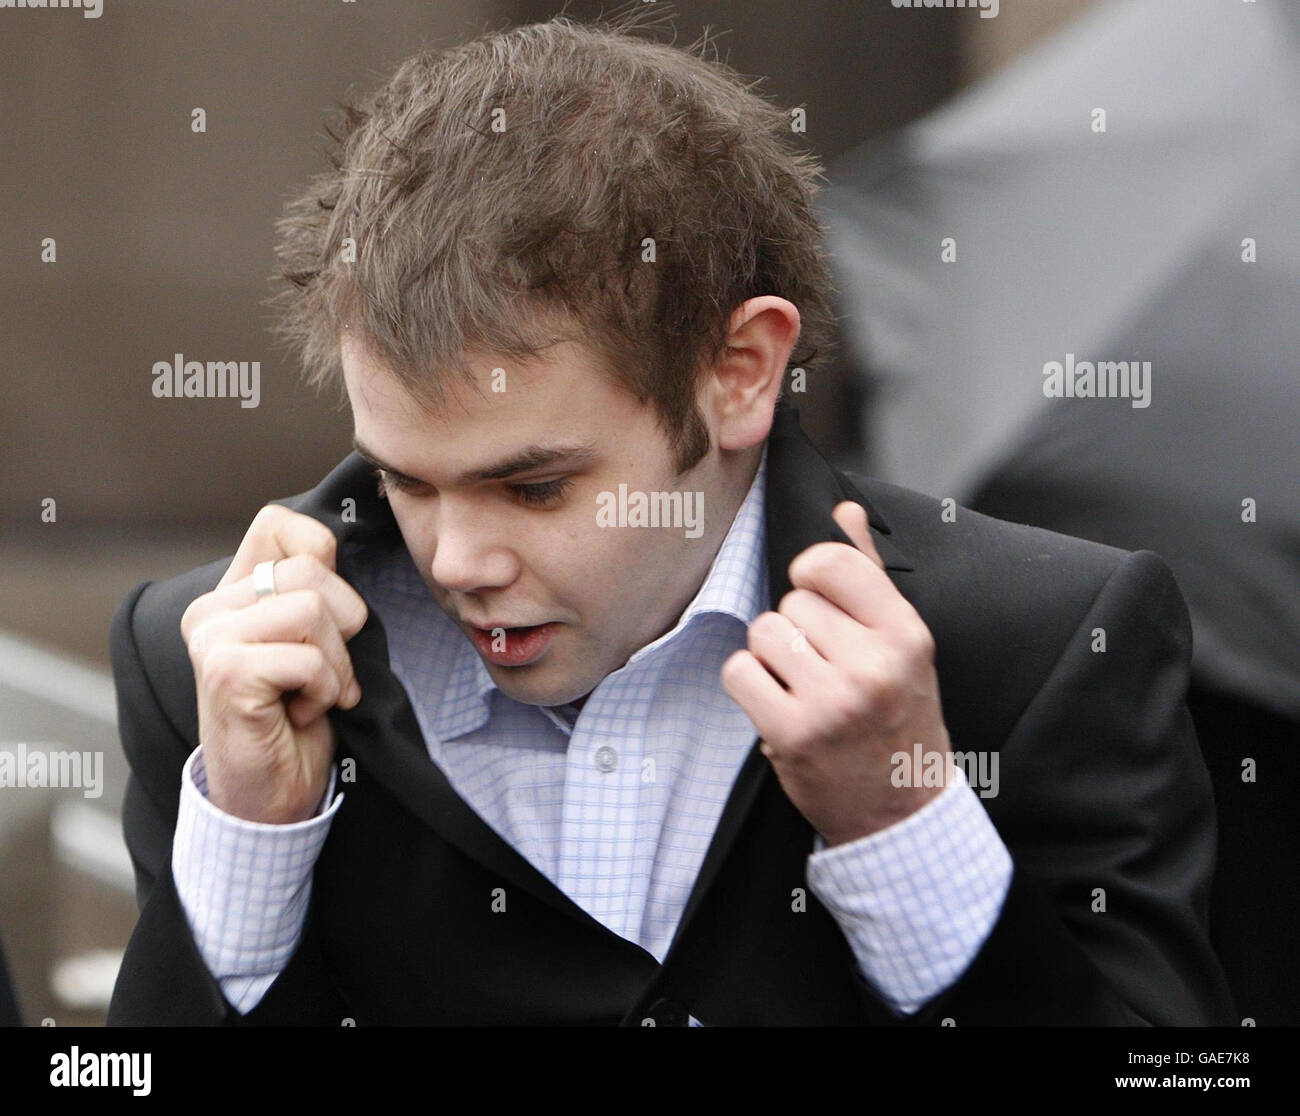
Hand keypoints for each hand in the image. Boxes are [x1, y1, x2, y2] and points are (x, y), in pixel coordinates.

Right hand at [180, 504, 368, 823]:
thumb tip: (336, 544)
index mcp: (231, 593)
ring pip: (313, 610)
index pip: (279, 524)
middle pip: (311, 571)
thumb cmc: (297, 719)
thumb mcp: (312, 642)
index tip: (331, 615)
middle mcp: (210, 609)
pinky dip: (324, 689)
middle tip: (328, 671)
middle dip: (345, 625)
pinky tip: (302, 712)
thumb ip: (313, 590)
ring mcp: (212, 640)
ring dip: (335, 663)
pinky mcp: (225, 673)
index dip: (324, 557)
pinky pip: (308, 658)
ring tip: (315, 693)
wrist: (268, 798)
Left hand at [721, 501, 952, 845]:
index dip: (809, 575)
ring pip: (762, 633)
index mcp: (905, 634)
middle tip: (822, 668)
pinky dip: (749, 686)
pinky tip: (778, 706)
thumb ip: (869, 575)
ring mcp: (833, 701)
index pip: (830, 563)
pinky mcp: (793, 733)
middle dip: (796, 629)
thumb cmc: (898, 719)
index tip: (816, 599)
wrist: (902, 811)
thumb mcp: (902, 646)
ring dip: (771, 658)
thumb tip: (844, 510)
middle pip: (790, 602)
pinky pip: (739, 672)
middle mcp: (874, 665)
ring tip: (802, 687)